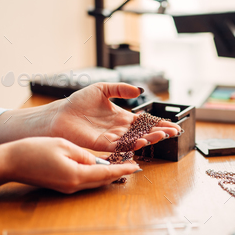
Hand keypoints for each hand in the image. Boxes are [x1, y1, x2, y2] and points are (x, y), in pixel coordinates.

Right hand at [4, 137, 138, 193]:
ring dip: (108, 174)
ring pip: (94, 182)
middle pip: (102, 180)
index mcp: (76, 174)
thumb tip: (97, 161)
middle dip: (118, 173)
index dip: (123, 169)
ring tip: (121, 165)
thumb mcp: (64, 145)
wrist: (10, 162)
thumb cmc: (34, 150)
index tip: (136, 165)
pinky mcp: (62, 186)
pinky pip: (84, 181)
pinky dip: (95, 175)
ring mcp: (67, 188)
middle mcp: (73, 185)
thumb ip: (84, 154)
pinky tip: (100, 167)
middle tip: (133, 165)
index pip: (106, 173)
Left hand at [47, 83, 180, 151]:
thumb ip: (121, 89)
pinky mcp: (104, 144)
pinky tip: (143, 140)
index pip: (144, 121)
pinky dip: (133, 144)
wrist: (60, 115)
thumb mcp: (102, 89)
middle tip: (174, 131)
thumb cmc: (78, 103)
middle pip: (144, 132)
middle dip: (160, 132)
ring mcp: (113, 137)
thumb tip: (138, 90)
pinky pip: (122, 146)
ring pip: (136, 140)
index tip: (172, 124)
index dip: (158, 123)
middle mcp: (120, 129)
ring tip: (163, 135)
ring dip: (150, 138)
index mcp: (121, 117)